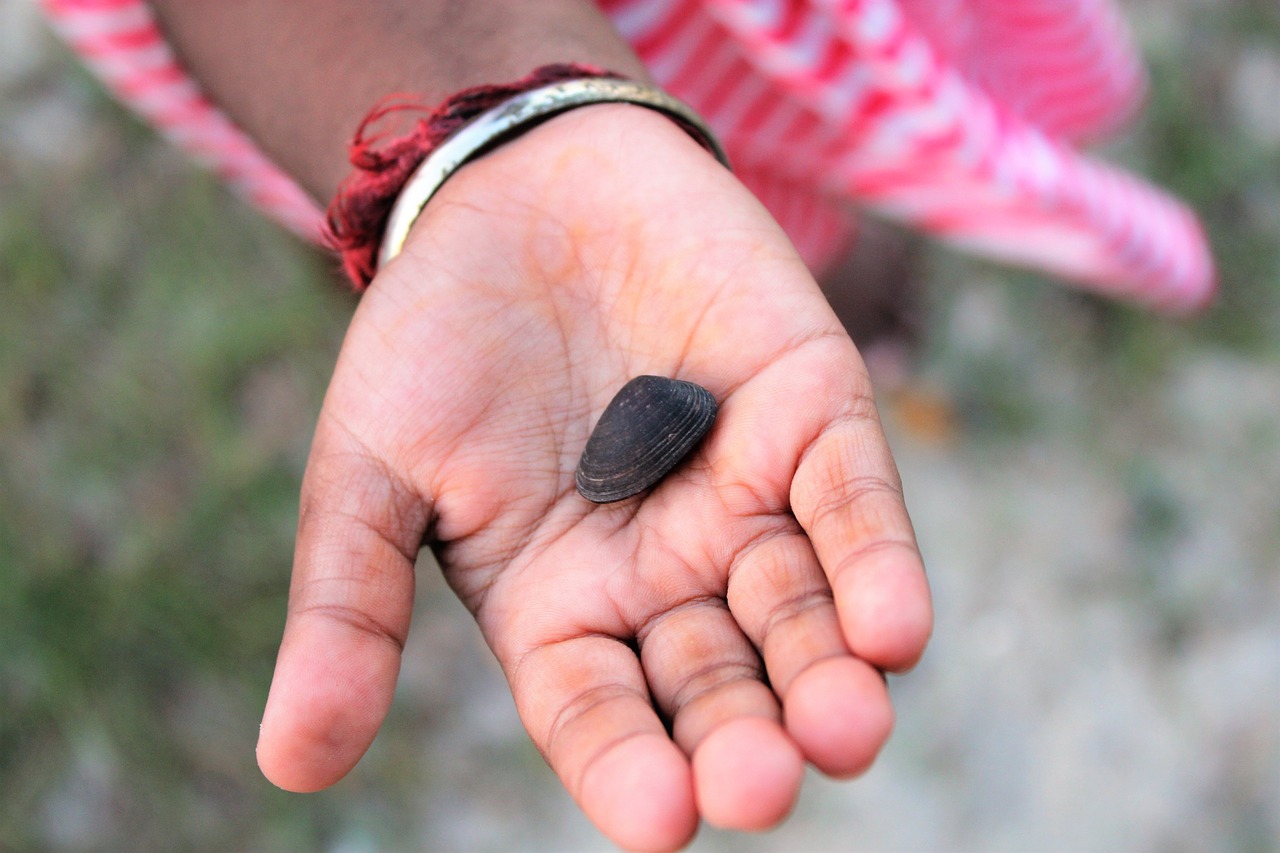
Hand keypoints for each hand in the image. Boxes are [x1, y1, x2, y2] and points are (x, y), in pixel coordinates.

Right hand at [255, 104, 932, 850]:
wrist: (514, 186)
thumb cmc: (434, 338)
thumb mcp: (370, 471)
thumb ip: (351, 606)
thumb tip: (289, 763)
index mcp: (562, 605)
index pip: (600, 713)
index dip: (628, 770)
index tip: (660, 822)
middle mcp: (666, 570)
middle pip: (717, 680)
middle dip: (743, 735)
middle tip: (761, 785)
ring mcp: (745, 492)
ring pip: (800, 605)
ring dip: (828, 670)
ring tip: (845, 726)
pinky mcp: (809, 411)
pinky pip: (852, 497)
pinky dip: (874, 558)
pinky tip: (893, 627)